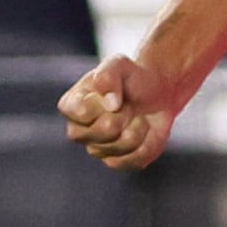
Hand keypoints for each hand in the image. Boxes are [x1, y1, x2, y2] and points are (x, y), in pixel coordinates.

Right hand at [61, 54, 183, 169]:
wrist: (155, 94)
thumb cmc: (130, 77)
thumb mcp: (119, 64)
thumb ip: (109, 75)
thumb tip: (111, 104)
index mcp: (71, 105)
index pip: (82, 112)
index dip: (104, 103)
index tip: (114, 93)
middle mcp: (78, 131)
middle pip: (104, 131)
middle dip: (125, 114)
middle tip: (128, 105)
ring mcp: (96, 149)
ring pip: (122, 146)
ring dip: (139, 127)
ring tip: (137, 115)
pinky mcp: (117, 162)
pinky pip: (135, 159)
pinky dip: (148, 142)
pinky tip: (144, 130)